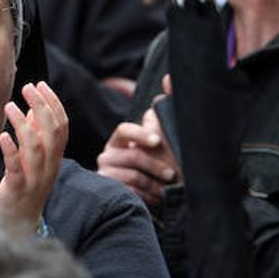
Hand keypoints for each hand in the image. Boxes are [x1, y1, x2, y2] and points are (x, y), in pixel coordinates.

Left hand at [0, 81, 67, 238]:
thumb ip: (36, 136)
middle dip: (42, 107)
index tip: (40, 85)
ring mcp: (34, 180)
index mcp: (54, 159)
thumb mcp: (33, 160)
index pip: (62, 126)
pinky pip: (16, 169)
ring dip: (23, 124)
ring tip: (9, 106)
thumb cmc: (23, 189)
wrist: (16, 226)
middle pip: (52, 133)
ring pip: (36, 148)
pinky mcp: (16, 190)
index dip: (53, 103)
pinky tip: (2, 136)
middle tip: (27, 87)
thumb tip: (34, 108)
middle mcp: (49, 168)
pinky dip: (10, 151)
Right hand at [97, 77, 180, 207]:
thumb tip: (169, 79)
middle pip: (133, 156)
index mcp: (119, 139)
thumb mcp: (160, 137)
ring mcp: (105, 173)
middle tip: (172, 174)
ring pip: (132, 176)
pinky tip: (156, 198)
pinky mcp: (108, 191)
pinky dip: (146, 195)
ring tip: (167, 189)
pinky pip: (129, 192)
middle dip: (156, 166)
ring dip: (154, 183)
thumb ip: (163, 109)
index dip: (140, 134)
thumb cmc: (156, 162)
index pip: (124, 130)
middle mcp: (107, 153)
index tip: (158, 142)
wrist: (146, 193)